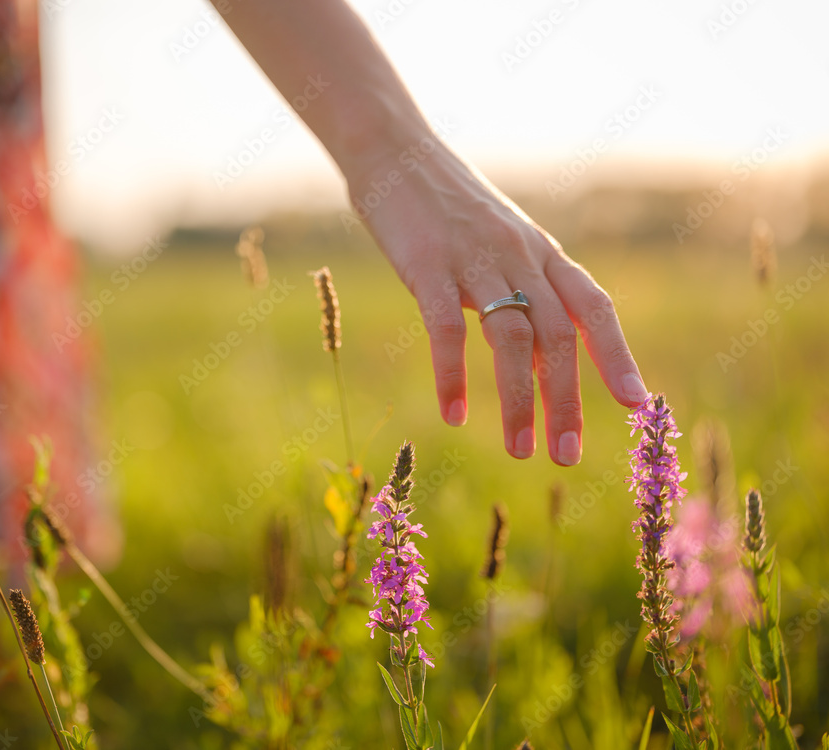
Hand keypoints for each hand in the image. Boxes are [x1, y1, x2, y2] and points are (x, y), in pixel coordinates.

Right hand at [347, 137, 647, 464]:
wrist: (395, 150)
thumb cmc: (446, 206)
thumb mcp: (498, 244)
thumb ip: (522, 295)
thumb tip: (540, 366)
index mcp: (541, 252)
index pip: (594, 307)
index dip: (617, 356)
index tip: (636, 405)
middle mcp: (519, 255)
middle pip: (557, 336)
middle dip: (566, 400)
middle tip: (566, 456)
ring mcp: (475, 257)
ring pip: (512, 337)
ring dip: (519, 401)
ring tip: (521, 450)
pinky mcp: (427, 263)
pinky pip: (447, 327)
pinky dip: (453, 375)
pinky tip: (454, 414)